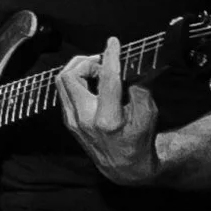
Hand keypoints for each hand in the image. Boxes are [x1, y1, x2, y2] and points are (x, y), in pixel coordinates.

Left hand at [56, 37, 159, 182]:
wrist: (124, 167)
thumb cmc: (139, 141)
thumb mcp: (149, 116)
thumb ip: (141, 89)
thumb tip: (132, 68)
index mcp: (107, 120)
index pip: (106, 79)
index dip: (110, 57)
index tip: (113, 43)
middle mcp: (84, 120)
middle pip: (70, 77)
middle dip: (86, 61)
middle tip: (104, 61)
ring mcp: (73, 121)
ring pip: (62, 82)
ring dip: (79, 69)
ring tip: (99, 71)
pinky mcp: (68, 120)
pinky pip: (64, 92)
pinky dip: (76, 80)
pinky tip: (93, 83)